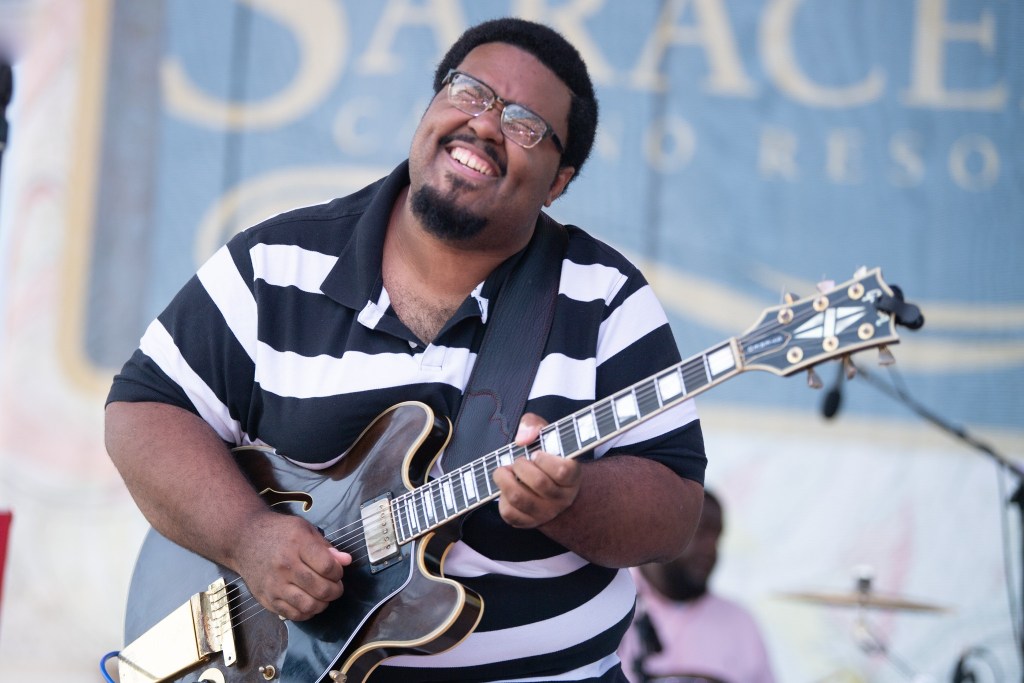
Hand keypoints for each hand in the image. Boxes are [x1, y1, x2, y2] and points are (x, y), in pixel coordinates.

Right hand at [232, 511, 351, 620]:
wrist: (245, 540)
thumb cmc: (279, 532)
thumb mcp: (304, 529)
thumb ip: (326, 547)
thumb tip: (346, 561)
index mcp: (297, 544)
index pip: (328, 567)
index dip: (338, 572)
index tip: (337, 570)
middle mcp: (285, 566)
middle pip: (321, 589)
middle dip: (335, 590)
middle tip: (335, 586)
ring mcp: (275, 585)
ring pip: (309, 605)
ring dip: (323, 604)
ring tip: (323, 595)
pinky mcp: (267, 599)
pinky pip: (293, 615)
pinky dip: (307, 612)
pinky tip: (309, 602)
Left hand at [493, 412, 581, 528]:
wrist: (548, 483)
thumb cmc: (546, 455)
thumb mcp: (545, 434)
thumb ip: (534, 425)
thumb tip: (522, 439)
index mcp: (572, 477)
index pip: (562, 470)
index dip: (544, 459)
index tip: (536, 453)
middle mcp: (562, 498)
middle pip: (539, 483)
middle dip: (521, 466)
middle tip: (519, 461)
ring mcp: (545, 513)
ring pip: (519, 498)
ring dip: (505, 479)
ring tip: (505, 471)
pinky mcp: (527, 522)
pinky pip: (508, 512)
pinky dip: (501, 497)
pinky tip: (506, 488)